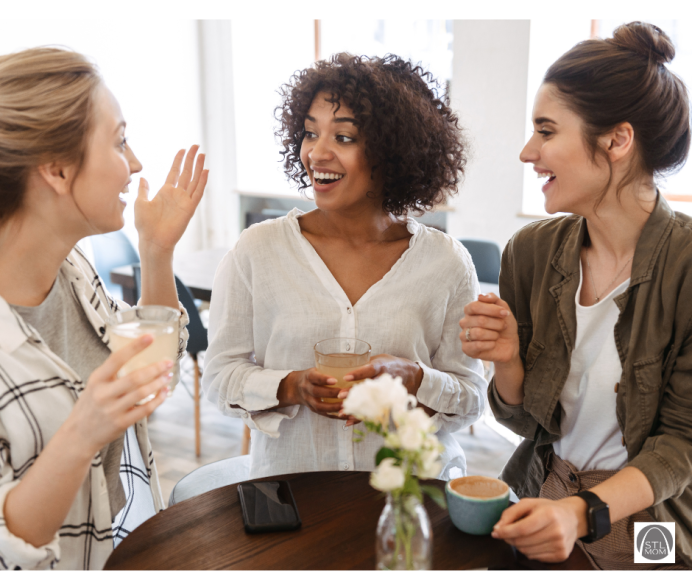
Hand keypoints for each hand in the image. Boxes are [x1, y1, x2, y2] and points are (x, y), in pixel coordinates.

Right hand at [65, 335, 173, 455]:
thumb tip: (138, 355)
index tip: (150, 337)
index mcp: (97, 379)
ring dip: (159, 383)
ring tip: (168, 375)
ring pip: (142, 393)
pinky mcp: (121, 423)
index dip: (135, 347)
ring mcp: (112, 410)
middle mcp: (103, 394)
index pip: (116, 358)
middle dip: (155, 368)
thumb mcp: (94, 385)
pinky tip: (164, 393)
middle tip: (168, 362)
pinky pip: (145, 410)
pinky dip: (158, 400)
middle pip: (134, 378)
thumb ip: (112, 373)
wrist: (78, 436)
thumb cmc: (90, 406)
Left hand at [134, 145, 208, 254]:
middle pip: (187, 173)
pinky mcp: (189, 208)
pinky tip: (205, 172)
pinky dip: (202, 182)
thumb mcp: (140, 202)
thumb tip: (143, 177)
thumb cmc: (145, 224)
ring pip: (194, 180)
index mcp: (165, 192)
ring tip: (202, 155)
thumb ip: (143, 189)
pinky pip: (197, 193)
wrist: (152, 240)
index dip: (179, 161)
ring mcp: (184, 201)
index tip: (183, 149)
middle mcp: (177, 195)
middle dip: (191, 159)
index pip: (175, 172)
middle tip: (197, 146)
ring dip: (198, 167)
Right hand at [280, 369, 346, 419]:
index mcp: (308, 377)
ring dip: (334, 407)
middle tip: (345, 393)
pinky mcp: (313, 410)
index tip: (335, 380)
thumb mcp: (316, 369)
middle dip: (331, 394)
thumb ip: (329, 368)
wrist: (296, 387)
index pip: (315, 377)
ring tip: (346, 406)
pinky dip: (335, 416)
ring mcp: (309, 401)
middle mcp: (306, 389)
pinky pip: (324, 414)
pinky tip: (345, 415)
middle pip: (317, 392)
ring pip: (319, 406)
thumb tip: (349, 363)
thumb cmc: (312, 377)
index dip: (324, 379)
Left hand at [337, 354, 424, 424]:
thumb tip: (345, 363)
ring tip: (342, 412)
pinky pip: (374, 411)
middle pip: (368, 388)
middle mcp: (385, 380)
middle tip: (340, 396)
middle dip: (354, 393)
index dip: (358, 374)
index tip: (346, 377)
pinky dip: (361, 417)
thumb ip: (365, 363)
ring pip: (371, 402)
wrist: (412, 374)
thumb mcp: (380, 359)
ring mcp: (387, 393)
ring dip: (356, 407)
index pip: (369, 370)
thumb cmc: (391, 365)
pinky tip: (349, 421)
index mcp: (382, 367)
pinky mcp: (388, 403)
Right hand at [459, 293, 519, 363]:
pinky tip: (493, 344)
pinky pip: (477, 345)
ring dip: (493, 335)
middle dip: (497, 324)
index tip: (505, 313)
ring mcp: (464, 335)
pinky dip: (490, 345)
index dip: (491, 309)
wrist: (509, 345)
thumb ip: (493, 299)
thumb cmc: (504, 326)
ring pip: (478, 333)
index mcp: (470, 311)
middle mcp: (465, 322)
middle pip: (479, 320)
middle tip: (503, 327)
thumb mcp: (503, 309)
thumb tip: (480, 296)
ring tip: (497, 336)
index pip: (474, 306)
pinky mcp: (466, 349)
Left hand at [491, 497, 587, 562]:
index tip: (495, 532)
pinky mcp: (561, 555)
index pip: (522, 528)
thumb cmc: (548, 509)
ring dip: (518, 545)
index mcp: (548, 514)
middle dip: (509, 538)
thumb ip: (510, 513)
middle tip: (507, 532)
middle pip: (523, 541)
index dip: (506, 532)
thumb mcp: (529, 503)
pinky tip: (533, 541)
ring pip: (527, 551)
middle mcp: (556, 531)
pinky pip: (535, 557)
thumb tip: (497, 528)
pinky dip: (529, 550)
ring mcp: (560, 545)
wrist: (572, 518)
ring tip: (523, 535)